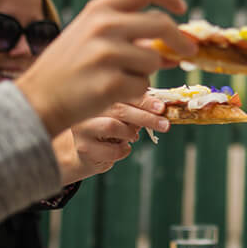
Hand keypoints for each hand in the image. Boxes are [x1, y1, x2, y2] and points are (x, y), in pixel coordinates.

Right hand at [15, 0, 196, 137]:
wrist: (38, 99)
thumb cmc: (71, 66)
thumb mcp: (92, 35)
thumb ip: (130, 30)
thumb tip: (177, 41)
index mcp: (99, 8)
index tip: (181, 7)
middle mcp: (103, 25)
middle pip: (162, 24)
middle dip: (181, 40)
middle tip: (189, 52)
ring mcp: (106, 54)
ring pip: (154, 60)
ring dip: (145, 72)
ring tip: (117, 76)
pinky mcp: (110, 83)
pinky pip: (143, 86)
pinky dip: (133, 91)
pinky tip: (110, 91)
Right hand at [55, 94, 170, 183]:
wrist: (85, 153)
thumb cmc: (108, 130)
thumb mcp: (122, 116)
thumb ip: (136, 109)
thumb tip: (161, 108)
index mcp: (98, 96)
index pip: (123, 94)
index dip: (144, 100)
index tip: (161, 107)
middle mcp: (86, 109)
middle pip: (119, 110)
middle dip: (146, 117)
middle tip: (164, 124)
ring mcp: (82, 128)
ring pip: (113, 127)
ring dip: (130, 133)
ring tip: (133, 136)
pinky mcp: (83, 148)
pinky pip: (112, 150)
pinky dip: (124, 150)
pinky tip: (123, 147)